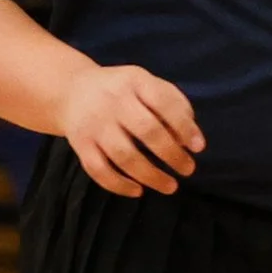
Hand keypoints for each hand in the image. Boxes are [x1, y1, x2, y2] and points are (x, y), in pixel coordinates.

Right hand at [60, 61, 202, 197]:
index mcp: (135, 81)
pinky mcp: (80, 145)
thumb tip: (190, 137)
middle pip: (146, 131)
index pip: (164, 102)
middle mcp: (113, 102)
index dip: (184, 126)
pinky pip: (98, 170)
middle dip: (171, 154)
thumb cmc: (122, 90)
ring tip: (171, 186)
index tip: (199, 147)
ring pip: (123, 156)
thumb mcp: (147, 84)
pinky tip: (139, 191)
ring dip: (150, 175)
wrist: (72, 91)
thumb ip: (173, 103)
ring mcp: (94, 125)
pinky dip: (119, 185)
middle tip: (188, 169)